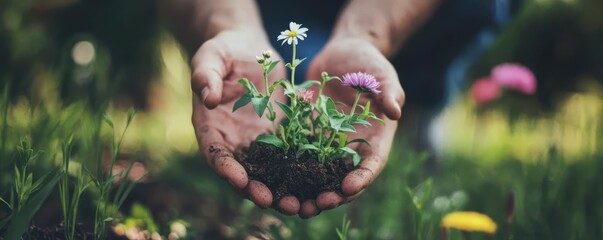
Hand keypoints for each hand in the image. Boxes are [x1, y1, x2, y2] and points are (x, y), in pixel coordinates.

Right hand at [190, 28, 288, 210]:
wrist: (247, 48)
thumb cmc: (224, 50)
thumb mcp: (211, 57)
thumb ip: (206, 76)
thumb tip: (208, 98)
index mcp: (210, 126)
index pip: (215, 153)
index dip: (227, 169)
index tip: (241, 181)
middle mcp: (231, 140)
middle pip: (241, 172)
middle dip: (255, 189)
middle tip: (273, 202)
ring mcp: (253, 140)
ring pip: (265, 171)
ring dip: (279, 188)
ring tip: (296, 204)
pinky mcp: (274, 135)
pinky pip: (285, 156)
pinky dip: (297, 171)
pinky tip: (314, 182)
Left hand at [302, 37, 404, 216]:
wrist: (343, 54)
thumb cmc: (368, 64)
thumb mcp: (381, 74)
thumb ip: (389, 92)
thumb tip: (395, 111)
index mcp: (375, 139)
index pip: (370, 164)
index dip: (361, 179)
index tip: (347, 187)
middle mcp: (351, 147)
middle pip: (343, 179)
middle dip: (332, 195)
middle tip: (317, 204)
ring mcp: (328, 143)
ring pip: (318, 175)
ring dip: (307, 191)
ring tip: (294, 203)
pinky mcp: (308, 134)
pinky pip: (297, 155)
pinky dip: (288, 170)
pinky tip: (273, 179)